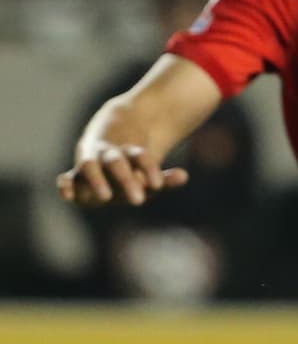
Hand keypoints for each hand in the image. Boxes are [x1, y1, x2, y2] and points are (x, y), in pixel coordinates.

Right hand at [57, 143, 188, 206]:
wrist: (108, 143)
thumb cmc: (134, 170)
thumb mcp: (150, 175)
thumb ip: (164, 179)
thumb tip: (185, 176)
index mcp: (130, 152)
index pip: (140, 157)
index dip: (149, 168)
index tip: (157, 184)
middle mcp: (108, 155)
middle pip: (116, 163)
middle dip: (126, 179)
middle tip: (139, 200)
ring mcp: (91, 163)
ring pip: (91, 167)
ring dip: (96, 181)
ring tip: (105, 197)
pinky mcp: (76, 177)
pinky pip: (68, 179)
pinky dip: (65, 185)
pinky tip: (67, 195)